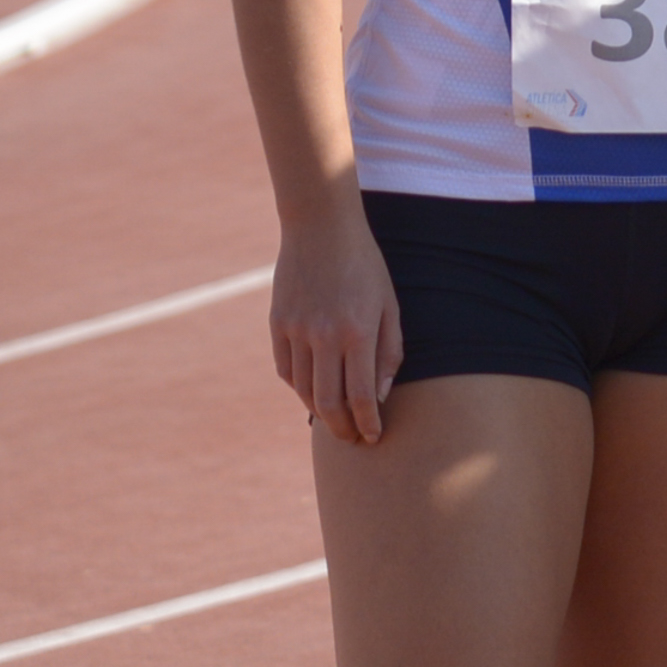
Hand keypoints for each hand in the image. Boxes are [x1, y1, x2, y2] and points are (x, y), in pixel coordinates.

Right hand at [268, 207, 404, 444]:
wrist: (321, 227)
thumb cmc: (365, 266)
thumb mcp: (390, 305)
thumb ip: (388, 353)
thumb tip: (381, 396)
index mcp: (358, 332)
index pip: (362, 396)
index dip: (368, 423)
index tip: (374, 437)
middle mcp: (324, 335)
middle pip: (328, 402)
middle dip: (343, 428)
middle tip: (353, 439)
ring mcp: (296, 330)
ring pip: (304, 390)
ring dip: (320, 412)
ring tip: (336, 420)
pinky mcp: (277, 324)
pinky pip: (286, 369)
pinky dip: (299, 387)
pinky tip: (313, 392)